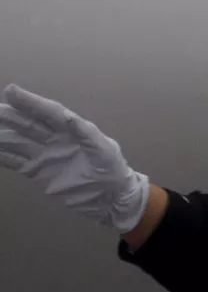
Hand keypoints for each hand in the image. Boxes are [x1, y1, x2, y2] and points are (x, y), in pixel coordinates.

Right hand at [0, 84, 148, 231]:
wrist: (111, 199)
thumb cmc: (112, 171)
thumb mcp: (104, 151)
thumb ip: (86, 133)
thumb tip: (68, 116)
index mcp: (73, 130)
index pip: (48, 112)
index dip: (31, 102)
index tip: (11, 92)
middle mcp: (55, 139)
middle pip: (29, 124)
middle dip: (9, 115)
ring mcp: (45, 155)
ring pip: (18, 141)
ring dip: (2, 134)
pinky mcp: (38, 172)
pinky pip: (16, 161)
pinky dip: (3, 155)